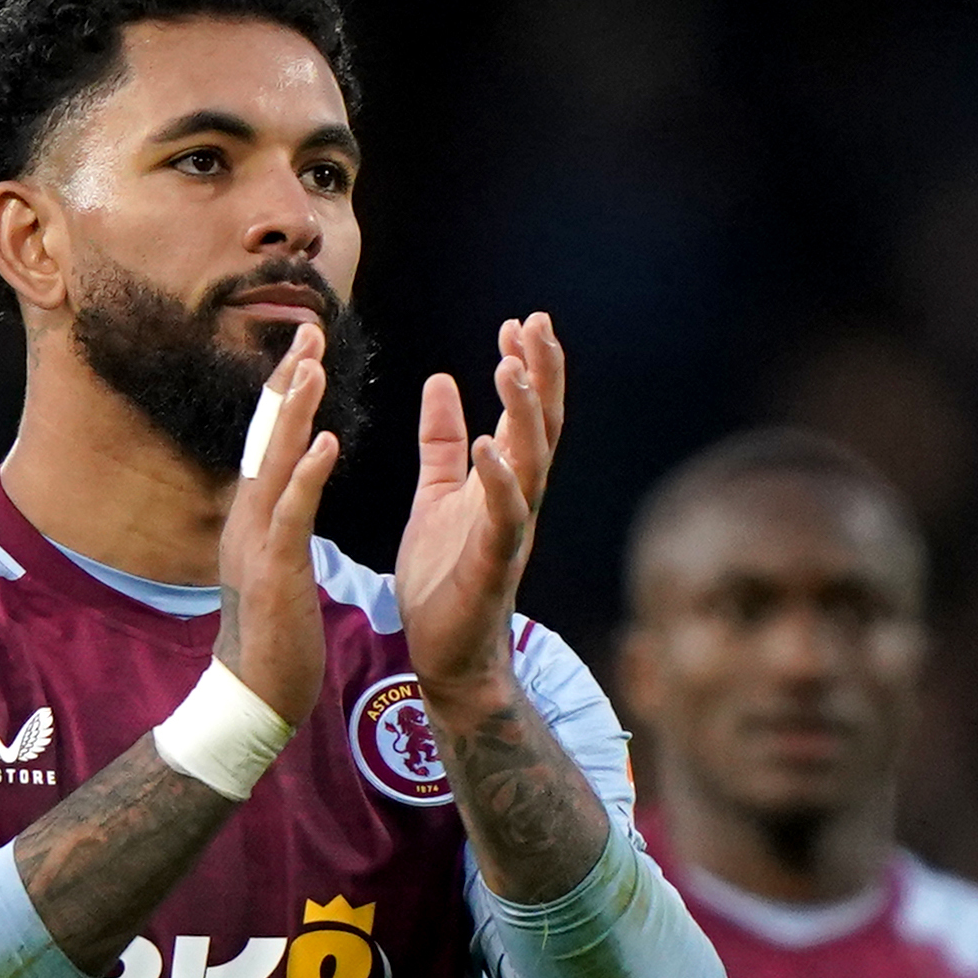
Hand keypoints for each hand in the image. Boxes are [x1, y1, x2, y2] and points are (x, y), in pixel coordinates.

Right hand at [218, 323, 340, 722]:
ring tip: (312, 368)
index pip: (271, 446)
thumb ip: (278, 528)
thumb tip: (280, 498)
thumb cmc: (273, 639)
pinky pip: (292, 514)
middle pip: (266, 439)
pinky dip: (307, 475)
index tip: (307, 353)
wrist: (256, 698)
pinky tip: (327, 444)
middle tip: (308, 334)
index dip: (287, 397)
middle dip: (287, 385)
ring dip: (294, 414)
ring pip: (274, 465)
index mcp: (256, 520)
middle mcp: (249, 521)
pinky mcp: (274, 571)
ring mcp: (257, 544)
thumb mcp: (276, 568)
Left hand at [394, 314, 565, 721]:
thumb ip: (440, 442)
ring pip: (530, 464)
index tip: (519, 321)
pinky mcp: (492, 565)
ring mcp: (510, 532)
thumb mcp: (436, 495)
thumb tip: (442, 380)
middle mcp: (518, 501)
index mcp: (504, 482)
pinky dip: (498, 481)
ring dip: (523, 415)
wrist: (446, 656)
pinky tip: (487, 445)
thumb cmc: (444, 580)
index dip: (525, 367)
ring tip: (510, 367)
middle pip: (541, 427)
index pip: (523, 414)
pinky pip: (503, 518)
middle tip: (535, 323)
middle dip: (541, 374)